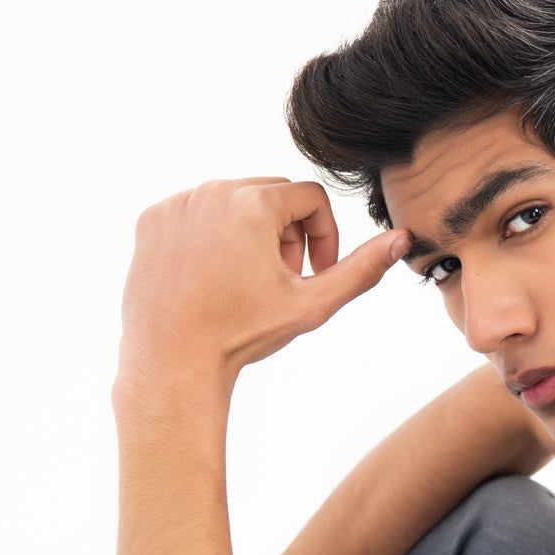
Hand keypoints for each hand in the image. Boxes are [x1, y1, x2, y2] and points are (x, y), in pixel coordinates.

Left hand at [115, 177, 410, 390]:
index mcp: (253, 204)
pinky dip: (211, 234)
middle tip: (281, 279)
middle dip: (287, 233)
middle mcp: (212, 192)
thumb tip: (402, 239)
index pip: (310, 197)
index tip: (313, 273)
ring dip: (251, 232)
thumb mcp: (312, 304)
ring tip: (247, 279)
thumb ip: (360, 269)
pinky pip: (196, 211)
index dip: (323, 235)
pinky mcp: (152, 219)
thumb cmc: (243, 335)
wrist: (172, 363)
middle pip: (273, 194)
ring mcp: (177, 204)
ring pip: (234, 200)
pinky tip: (212, 276)